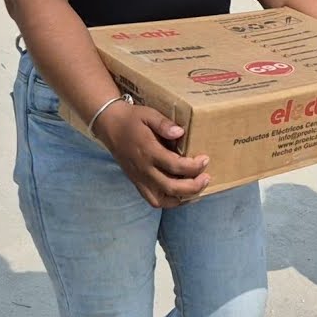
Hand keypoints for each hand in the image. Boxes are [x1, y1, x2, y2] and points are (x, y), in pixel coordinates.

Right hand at [94, 103, 211, 207]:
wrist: (109, 126)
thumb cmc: (132, 119)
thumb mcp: (148, 114)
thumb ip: (164, 124)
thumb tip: (180, 132)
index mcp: (148, 151)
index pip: (175, 165)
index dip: (194, 166)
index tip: (205, 159)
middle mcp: (144, 169)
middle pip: (172, 187)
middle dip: (194, 186)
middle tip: (207, 177)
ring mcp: (139, 178)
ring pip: (162, 199)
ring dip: (183, 197)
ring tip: (197, 187)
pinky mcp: (137, 182)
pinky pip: (153, 200)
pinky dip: (169, 201)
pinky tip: (181, 194)